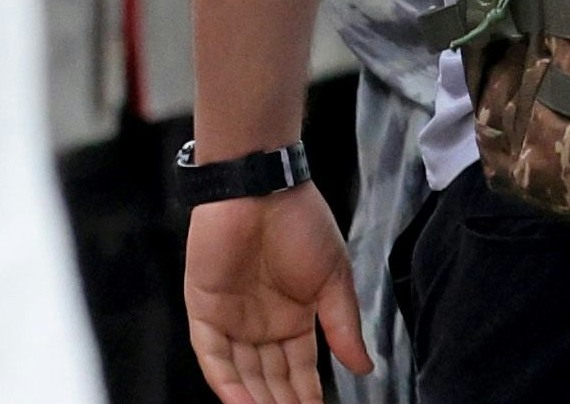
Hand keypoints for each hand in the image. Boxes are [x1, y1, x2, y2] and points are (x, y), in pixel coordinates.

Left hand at [182, 187, 366, 403]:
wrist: (262, 186)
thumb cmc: (301, 222)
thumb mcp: (333, 279)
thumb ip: (343, 326)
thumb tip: (365, 368)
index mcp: (293, 319)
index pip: (299, 371)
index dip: (308, 396)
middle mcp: (260, 326)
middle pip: (270, 380)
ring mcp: (231, 320)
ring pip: (241, 375)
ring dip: (255, 401)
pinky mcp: (204, 311)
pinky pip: (212, 357)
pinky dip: (226, 383)